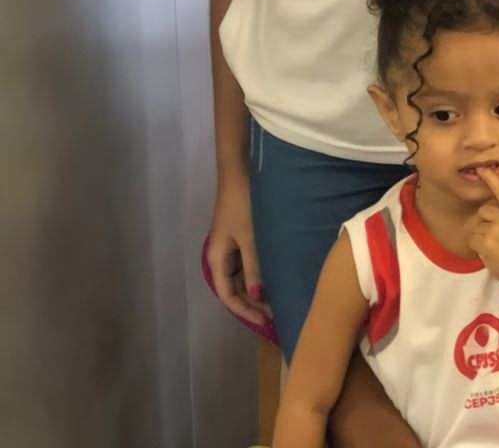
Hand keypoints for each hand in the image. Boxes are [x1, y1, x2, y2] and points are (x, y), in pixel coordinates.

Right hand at [206, 172, 271, 325]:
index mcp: (218, 261)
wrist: (240, 174)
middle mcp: (222, 259)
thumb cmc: (244, 206)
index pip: (229, 297)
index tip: (266, 323)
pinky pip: (250, 265)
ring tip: (280, 303)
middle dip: (254, 306)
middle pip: (236, 290)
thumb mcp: (251, 238)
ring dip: (259, 292)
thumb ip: (255, 267)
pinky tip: (278, 280)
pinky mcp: (243, 239)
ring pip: (244, 279)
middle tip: (278, 318)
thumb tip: (258, 296)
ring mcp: (232, 249)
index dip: (246, 312)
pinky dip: (262, 276)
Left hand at [469, 171, 498, 294]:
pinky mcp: (486, 241)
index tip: (481, 168)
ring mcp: (496, 229)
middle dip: (485, 222)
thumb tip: (490, 208)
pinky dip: (477, 247)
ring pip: (477, 226)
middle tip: (497, 238)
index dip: (492, 179)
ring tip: (495, 248)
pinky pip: (472, 239)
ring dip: (481, 237)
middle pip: (484, 210)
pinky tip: (489, 254)